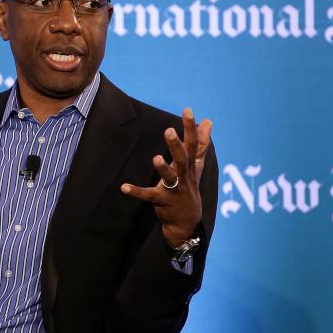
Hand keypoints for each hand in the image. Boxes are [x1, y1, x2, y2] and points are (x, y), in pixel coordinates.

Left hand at [120, 108, 212, 246]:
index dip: (190, 127)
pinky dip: (136, 192)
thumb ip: (201, 143)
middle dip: (176, 145)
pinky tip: (123, 187)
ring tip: (156, 158)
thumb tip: (208, 121)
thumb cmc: (189, 187)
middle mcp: (184, 176)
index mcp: (190, 166)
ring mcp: (174, 190)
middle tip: (168, 130)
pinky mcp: (161, 201)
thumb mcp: (196, 165)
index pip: (192, 144)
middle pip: (182, 158)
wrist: (187, 222)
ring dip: (163, 168)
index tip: (188, 110)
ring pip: (170, 177)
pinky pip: (148, 195)